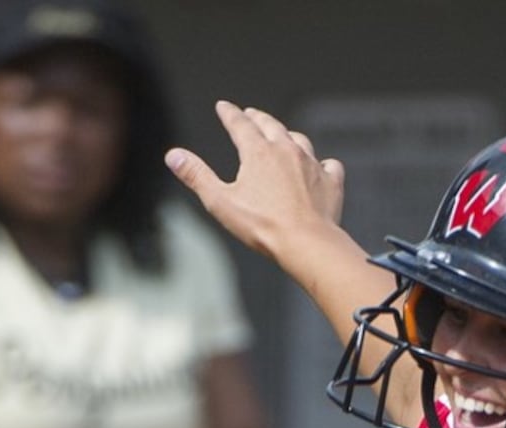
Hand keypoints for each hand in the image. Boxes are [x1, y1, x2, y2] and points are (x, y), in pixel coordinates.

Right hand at [165, 101, 344, 260]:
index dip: (229, 114)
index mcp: (258, 152)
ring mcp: (312, 165)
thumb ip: (196, 175)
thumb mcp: (220, 202)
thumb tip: (173, 155)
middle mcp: (287, 150)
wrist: (308, 243)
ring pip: (299, 140)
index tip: (223, 106)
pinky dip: (322, 163)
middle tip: (251, 114)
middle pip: (271, 125)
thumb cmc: (263, 226)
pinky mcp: (331, 182)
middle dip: (258, 118)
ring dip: (288, 135)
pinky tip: (321, 166)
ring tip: (283, 136)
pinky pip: (329, 164)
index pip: (240, 124)